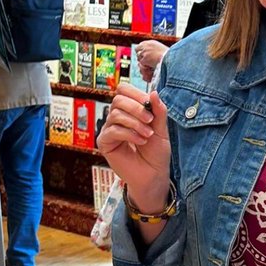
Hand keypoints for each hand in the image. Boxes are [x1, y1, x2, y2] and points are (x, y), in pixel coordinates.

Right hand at [96, 85, 171, 209]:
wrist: (154, 175)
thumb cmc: (156, 154)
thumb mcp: (161, 130)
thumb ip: (158, 111)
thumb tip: (153, 91)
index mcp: (130, 111)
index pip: (123, 91)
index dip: (135, 93)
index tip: (149, 103)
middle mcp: (117, 118)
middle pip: (118, 99)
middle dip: (136, 108)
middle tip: (150, 121)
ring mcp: (109, 129)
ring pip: (116, 114)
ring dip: (135, 123)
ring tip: (148, 135)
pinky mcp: (104, 142)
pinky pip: (113, 130)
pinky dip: (129, 134)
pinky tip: (140, 141)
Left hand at [135, 40, 167, 82]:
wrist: (171, 60)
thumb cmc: (170, 57)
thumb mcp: (162, 50)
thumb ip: (156, 50)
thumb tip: (153, 54)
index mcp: (152, 42)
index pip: (141, 44)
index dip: (142, 50)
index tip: (144, 55)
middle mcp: (147, 45)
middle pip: (137, 49)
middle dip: (140, 55)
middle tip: (145, 60)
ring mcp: (145, 52)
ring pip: (139, 57)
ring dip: (143, 61)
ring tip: (149, 64)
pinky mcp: (144, 59)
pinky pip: (141, 63)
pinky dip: (145, 65)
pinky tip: (150, 67)